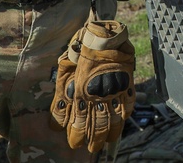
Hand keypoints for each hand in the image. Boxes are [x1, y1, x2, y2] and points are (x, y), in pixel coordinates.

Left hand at [51, 19, 134, 152]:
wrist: (103, 34)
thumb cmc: (80, 50)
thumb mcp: (65, 72)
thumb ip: (61, 97)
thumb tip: (55, 123)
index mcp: (80, 92)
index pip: (78, 122)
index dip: (76, 135)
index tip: (74, 143)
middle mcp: (97, 96)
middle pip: (96, 126)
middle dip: (93, 139)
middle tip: (91, 148)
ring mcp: (114, 91)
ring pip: (113, 120)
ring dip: (109, 134)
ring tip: (106, 141)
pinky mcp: (126, 85)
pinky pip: (127, 106)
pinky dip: (124, 116)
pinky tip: (120, 123)